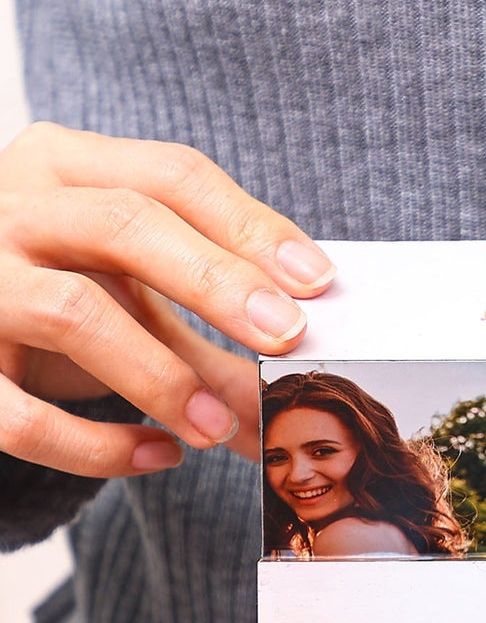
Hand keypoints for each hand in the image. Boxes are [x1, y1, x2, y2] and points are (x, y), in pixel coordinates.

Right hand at [0, 123, 332, 474]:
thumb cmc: (50, 291)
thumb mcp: (128, 297)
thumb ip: (211, 341)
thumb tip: (290, 406)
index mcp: (64, 167)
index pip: (173, 175)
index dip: (252, 227)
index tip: (317, 282)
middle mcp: (8, 207)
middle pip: (126, 222)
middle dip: (218, 281)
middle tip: (286, 336)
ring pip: (73, 313)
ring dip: (163, 378)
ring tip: (217, 427)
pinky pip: (20, 413)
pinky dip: (95, 446)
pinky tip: (157, 456)